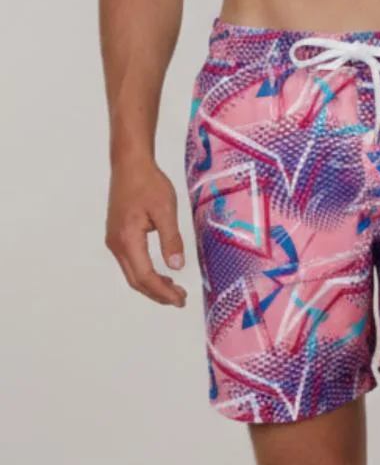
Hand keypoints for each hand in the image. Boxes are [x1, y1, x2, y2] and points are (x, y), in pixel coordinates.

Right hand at [105, 158, 187, 306]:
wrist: (130, 165)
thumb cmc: (148, 183)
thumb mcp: (166, 209)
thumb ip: (171, 239)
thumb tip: (176, 266)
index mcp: (128, 239)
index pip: (145, 276)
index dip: (163, 291)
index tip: (180, 299)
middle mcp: (117, 244)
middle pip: (136, 280)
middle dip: (158, 293)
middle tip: (180, 299)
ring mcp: (114, 240)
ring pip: (132, 273)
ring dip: (151, 285)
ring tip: (173, 290)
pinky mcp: (117, 236)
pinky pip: (130, 263)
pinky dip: (145, 273)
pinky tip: (161, 273)